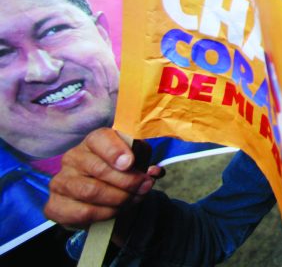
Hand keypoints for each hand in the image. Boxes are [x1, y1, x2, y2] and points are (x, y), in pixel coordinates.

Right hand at [44, 128, 163, 229]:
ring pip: (91, 191)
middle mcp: (73, 157)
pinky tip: (115, 211)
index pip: (100, 138)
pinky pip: (82, 212)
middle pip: (99, 169)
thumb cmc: (121, 173)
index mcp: (93, 141)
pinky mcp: (55, 205)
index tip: (130, 163)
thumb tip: (154, 172)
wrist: (104, 199)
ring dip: (119, 198)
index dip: (115, 151)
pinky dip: (105, 214)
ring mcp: (61, 181)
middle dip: (128, 181)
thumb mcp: (137, 161)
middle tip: (144, 187)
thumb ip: (146, 162)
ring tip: (133, 200)